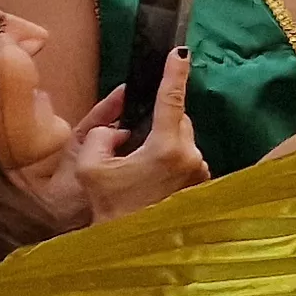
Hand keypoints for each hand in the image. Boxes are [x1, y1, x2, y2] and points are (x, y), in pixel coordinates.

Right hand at [69, 57, 206, 224]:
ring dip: (165, 142)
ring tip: (141, 169)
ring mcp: (201, 170)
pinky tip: (154, 178)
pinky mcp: (204, 182)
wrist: (134, 244)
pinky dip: (173, 158)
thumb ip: (103, 136)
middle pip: (180, 120)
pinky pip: (188, 157)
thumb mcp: (92, 167)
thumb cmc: (111, 206)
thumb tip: (120, 129)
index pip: (172, 101)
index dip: (175, 73)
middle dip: (159, 123)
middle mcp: (192, 156)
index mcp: (167, 148)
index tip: (181, 51)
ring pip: (184, 139)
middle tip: (133, 143)